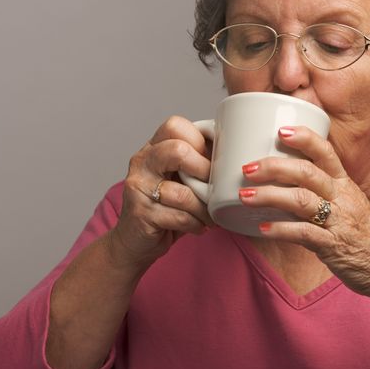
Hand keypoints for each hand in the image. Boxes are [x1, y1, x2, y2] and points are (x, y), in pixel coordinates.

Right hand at [109, 116, 213, 268]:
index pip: (176, 126)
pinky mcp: (141, 213)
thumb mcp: (181, 178)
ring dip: (204, 208)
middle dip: (204, 170)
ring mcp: (138, 187)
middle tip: (213, 188)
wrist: (134, 242)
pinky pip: (179, 216)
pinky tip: (199, 226)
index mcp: (153, 148)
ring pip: (182, 192)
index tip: (211, 161)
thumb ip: (197, 162)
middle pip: (177, 150)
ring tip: (210, 215)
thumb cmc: (166, 207)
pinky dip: (196, 223)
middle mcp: (142, 162)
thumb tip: (235, 150)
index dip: (200, 141)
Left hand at [238, 126, 369, 299]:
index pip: (326, 152)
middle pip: (307, 172)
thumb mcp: (351, 203)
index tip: (280, 130)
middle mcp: (342, 198)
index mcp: (345, 184)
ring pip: (301, 200)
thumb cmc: (367, 235)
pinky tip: (262, 228)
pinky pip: (303, 234)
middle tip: (248, 167)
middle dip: (274, 167)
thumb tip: (289, 181)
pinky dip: (280, 229)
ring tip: (244, 195)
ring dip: (269, 195)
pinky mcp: (333, 246)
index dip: (304, 138)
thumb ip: (325, 190)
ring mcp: (338, 221)